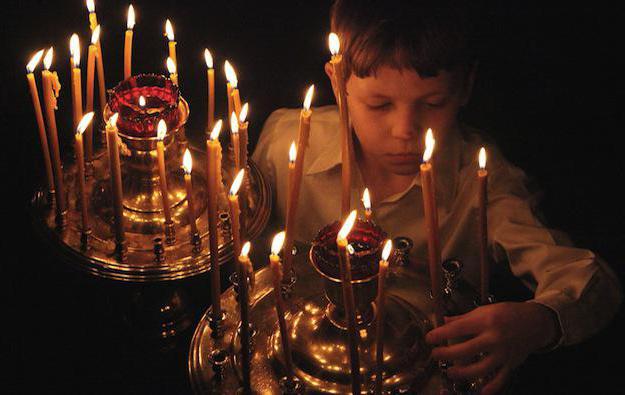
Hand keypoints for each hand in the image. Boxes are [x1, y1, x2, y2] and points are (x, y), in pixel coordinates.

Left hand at [425, 302, 558, 393]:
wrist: (535, 322)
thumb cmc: (507, 314)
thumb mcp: (485, 310)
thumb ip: (463, 318)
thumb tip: (444, 321)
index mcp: (486, 321)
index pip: (458, 328)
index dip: (441, 334)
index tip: (429, 338)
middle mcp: (494, 338)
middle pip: (466, 350)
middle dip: (446, 354)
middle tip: (435, 355)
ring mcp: (503, 353)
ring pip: (480, 368)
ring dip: (462, 373)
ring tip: (450, 372)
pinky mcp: (511, 364)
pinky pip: (500, 379)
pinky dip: (490, 388)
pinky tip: (480, 392)